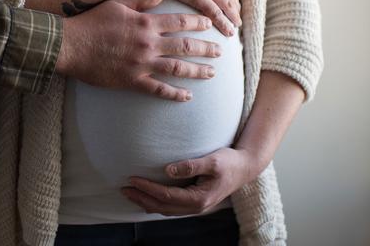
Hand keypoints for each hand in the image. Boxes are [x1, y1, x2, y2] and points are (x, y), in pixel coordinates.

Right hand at [55, 0, 220, 101]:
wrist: (70, 46)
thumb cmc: (91, 22)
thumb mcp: (117, 2)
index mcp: (146, 23)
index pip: (180, 22)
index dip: (199, 23)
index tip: (211, 24)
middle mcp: (148, 44)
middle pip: (185, 47)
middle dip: (206, 49)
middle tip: (220, 52)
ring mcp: (142, 64)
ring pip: (177, 69)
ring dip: (197, 71)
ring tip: (211, 73)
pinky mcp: (132, 81)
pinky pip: (158, 90)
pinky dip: (174, 94)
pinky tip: (187, 96)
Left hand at [121, 147, 265, 215]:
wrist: (245, 168)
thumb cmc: (229, 162)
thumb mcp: (212, 161)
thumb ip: (190, 165)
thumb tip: (168, 169)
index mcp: (198, 198)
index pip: (166, 195)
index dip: (147, 188)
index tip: (132, 179)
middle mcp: (196, 206)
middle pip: (162, 207)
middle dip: (141, 198)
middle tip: (123, 188)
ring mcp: (195, 206)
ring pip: (165, 209)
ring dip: (146, 202)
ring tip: (130, 193)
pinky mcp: (195, 201)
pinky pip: (171, 206)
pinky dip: (156, 202)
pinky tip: (147, 195)